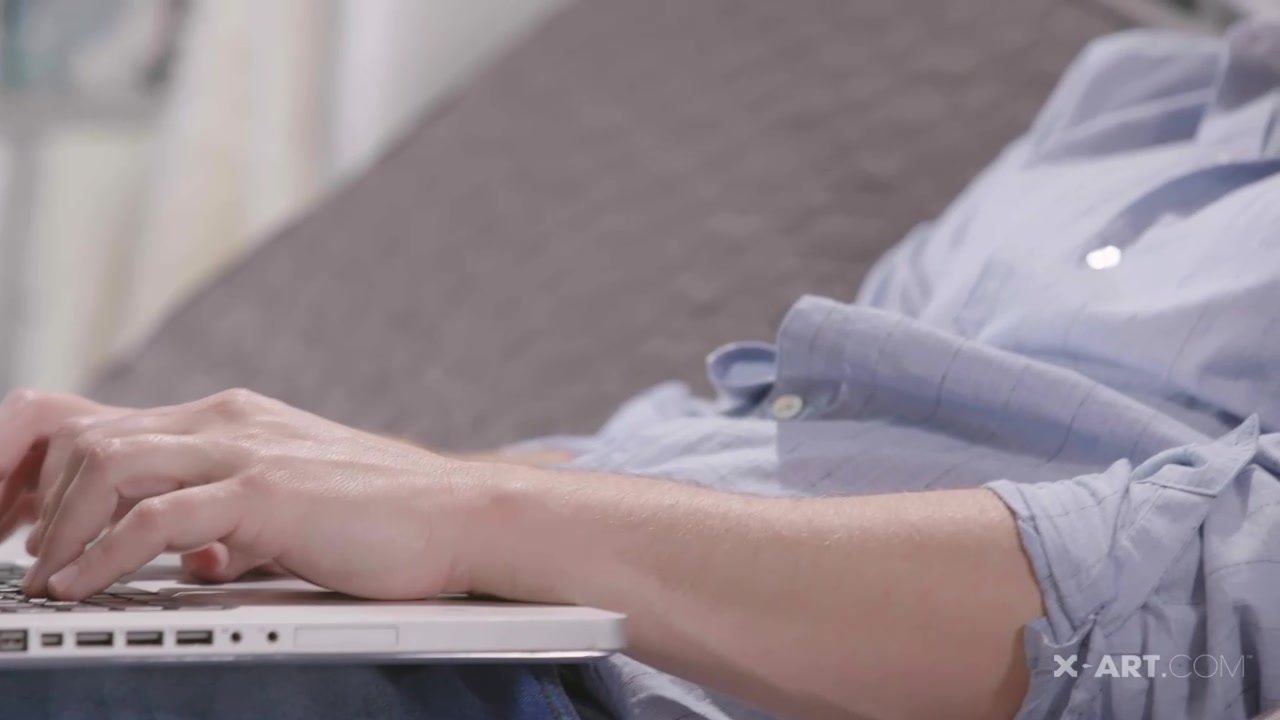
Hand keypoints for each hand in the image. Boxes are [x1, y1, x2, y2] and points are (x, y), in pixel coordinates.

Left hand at [20, 388, 488, 600]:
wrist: (460, 516)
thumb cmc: (386, 519)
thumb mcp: (290, 511)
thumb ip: (233, 526)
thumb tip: (193, 560)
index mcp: (232, 419)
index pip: (109, 424)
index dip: (46, 471)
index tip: (21, 524)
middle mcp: (229, 421)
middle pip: (89, 436)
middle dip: (32, 499)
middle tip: (18, 557)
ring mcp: (248, 450)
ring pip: (109, 464)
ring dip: (60, 529)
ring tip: (48, 581)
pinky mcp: (267, 491)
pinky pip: (155, 519)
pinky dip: (103, 556)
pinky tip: (84, 588)